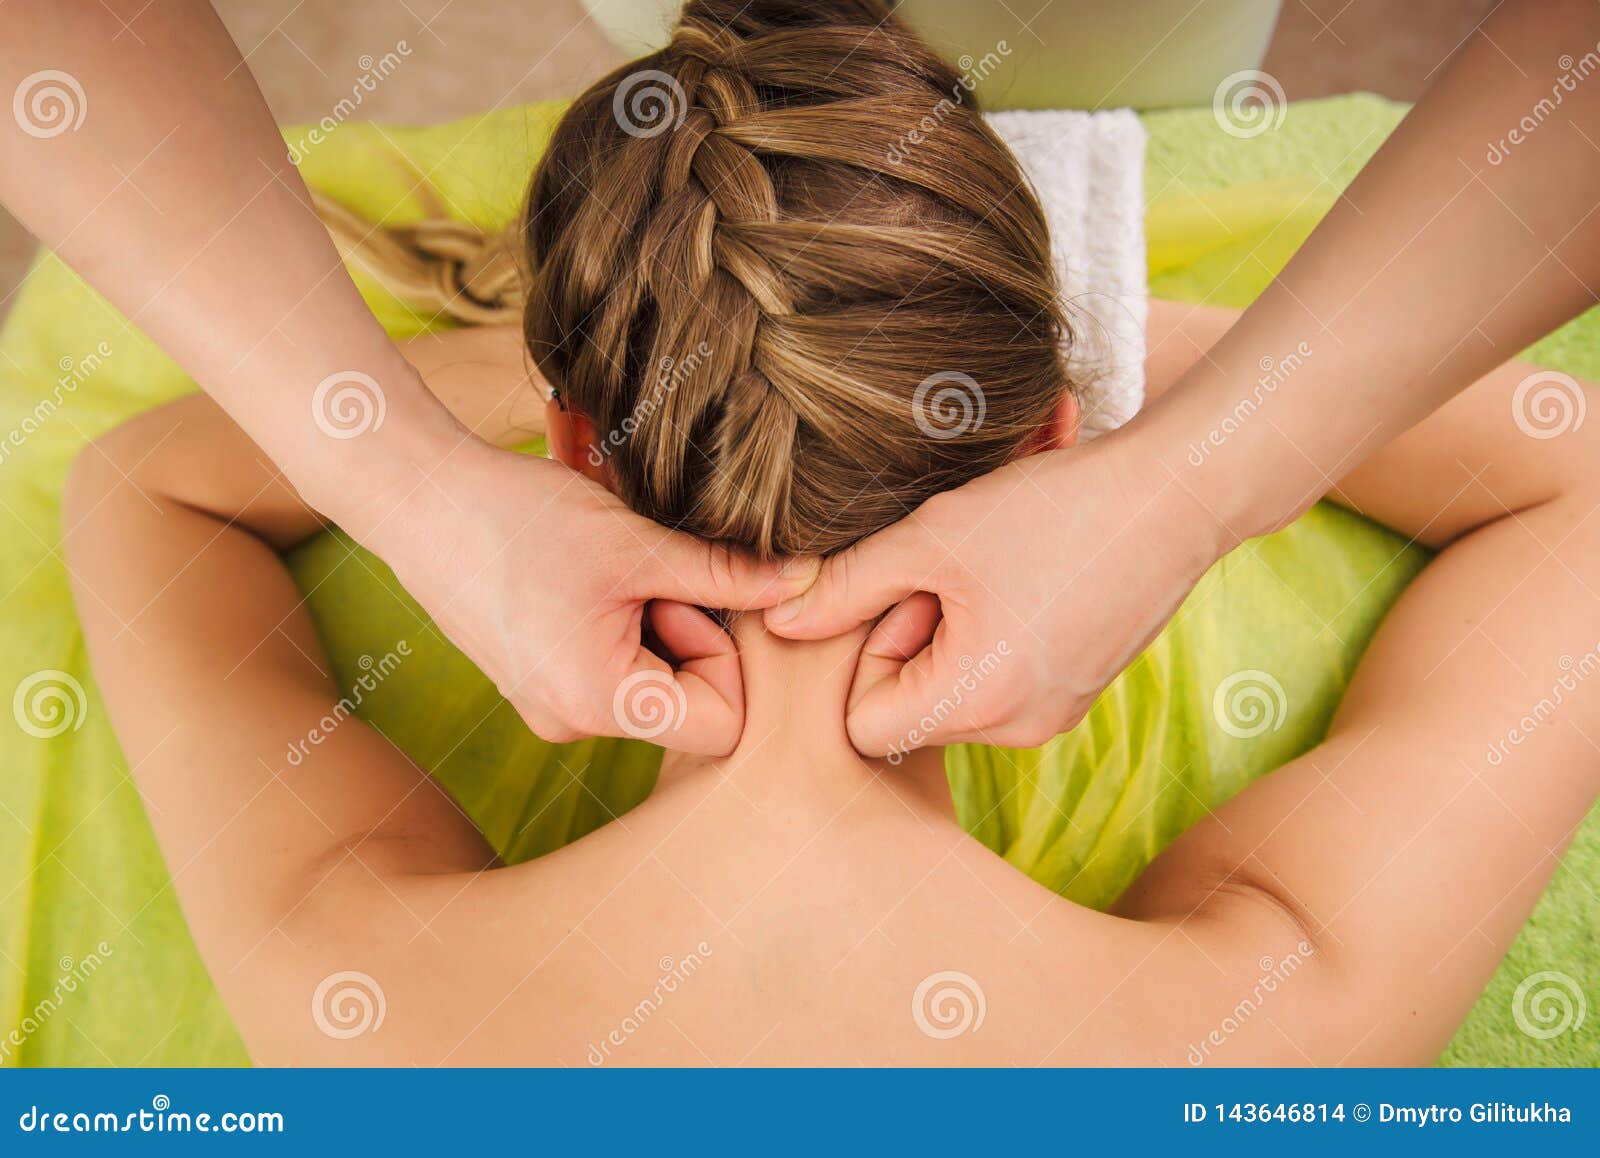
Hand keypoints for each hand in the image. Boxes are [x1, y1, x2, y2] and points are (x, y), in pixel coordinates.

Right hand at [367, 441, 817, 754]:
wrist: (418, 497)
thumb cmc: (519, 518)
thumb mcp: (638, 545)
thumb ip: (728, 573)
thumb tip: (802, 583)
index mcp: (599, 706)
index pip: (722, 726)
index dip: (727, 660)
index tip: (690, 597)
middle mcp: (573, 725)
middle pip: (689, 703)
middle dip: (690, 632)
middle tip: (649, 573)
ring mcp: (552, 707)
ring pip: (654, 679)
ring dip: (655, 618)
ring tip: (612, 568)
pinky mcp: (538, 681)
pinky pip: (614, 666)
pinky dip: (623, 619)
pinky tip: (589, 574)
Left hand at [763, 433, 1222, 754]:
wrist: (1177, 494)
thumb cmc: (1052, 509)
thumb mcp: (931, 539)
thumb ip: (846, 587)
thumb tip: (779, 622)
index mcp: (976, 703)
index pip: (865, 725)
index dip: (868, 654)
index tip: (907, 594)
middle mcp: (1018, 730)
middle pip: (911, 710)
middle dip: (911, 640)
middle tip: (950, 572)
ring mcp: (1055, 716)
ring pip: (955, 692)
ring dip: (951, 631)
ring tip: (991, 570)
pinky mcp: (1078, 691)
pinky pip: (1002, 679)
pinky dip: (994, 632)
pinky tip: (1024, 575)